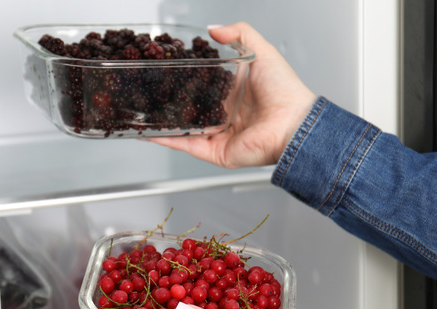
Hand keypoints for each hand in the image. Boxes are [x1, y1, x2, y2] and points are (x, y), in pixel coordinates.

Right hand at [148, 22, 315, 168]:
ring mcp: (220, 135)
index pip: (205, 86)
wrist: (292, 124)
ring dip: (165, 121)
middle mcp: (227, 115)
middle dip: (173, 100)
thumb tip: (215, 28)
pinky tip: (150, 132)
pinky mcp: (216, 151)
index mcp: (236, 94)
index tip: (170, 70)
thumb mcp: (262, 51)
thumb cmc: (284, 92)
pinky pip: (187, 145)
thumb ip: (240, 35)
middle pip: (193, 107)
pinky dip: (167, 139)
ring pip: (185, 128)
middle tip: (153, 89)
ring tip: (144, 111)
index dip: (188, 79)